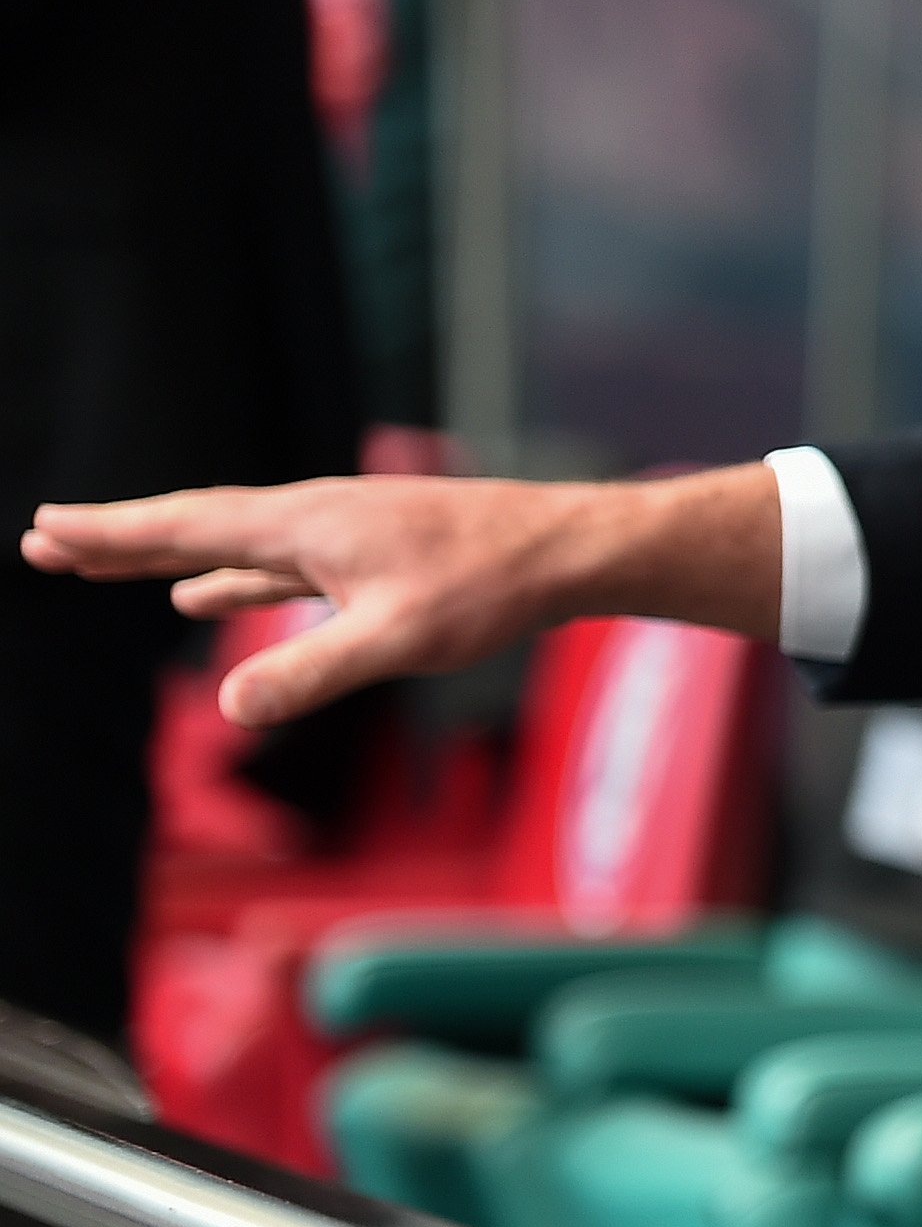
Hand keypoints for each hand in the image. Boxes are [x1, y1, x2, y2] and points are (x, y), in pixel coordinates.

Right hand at [22, 461, 783, 725]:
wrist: (566, 549)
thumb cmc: (490, 587)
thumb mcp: (398, 638)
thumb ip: (313, 671)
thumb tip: (232, 708)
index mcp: (302, 526)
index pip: (183, 527)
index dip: (110, 533)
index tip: (44, 529)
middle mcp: (310, 518)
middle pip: (192, 527)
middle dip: (118, 539)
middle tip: (43, 543)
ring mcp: (338, 534)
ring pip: (229, 544)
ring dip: (165, 557)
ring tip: (105, 564)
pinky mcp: (368, 553)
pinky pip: (274, 564)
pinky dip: (230, 576)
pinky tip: (206, 596)